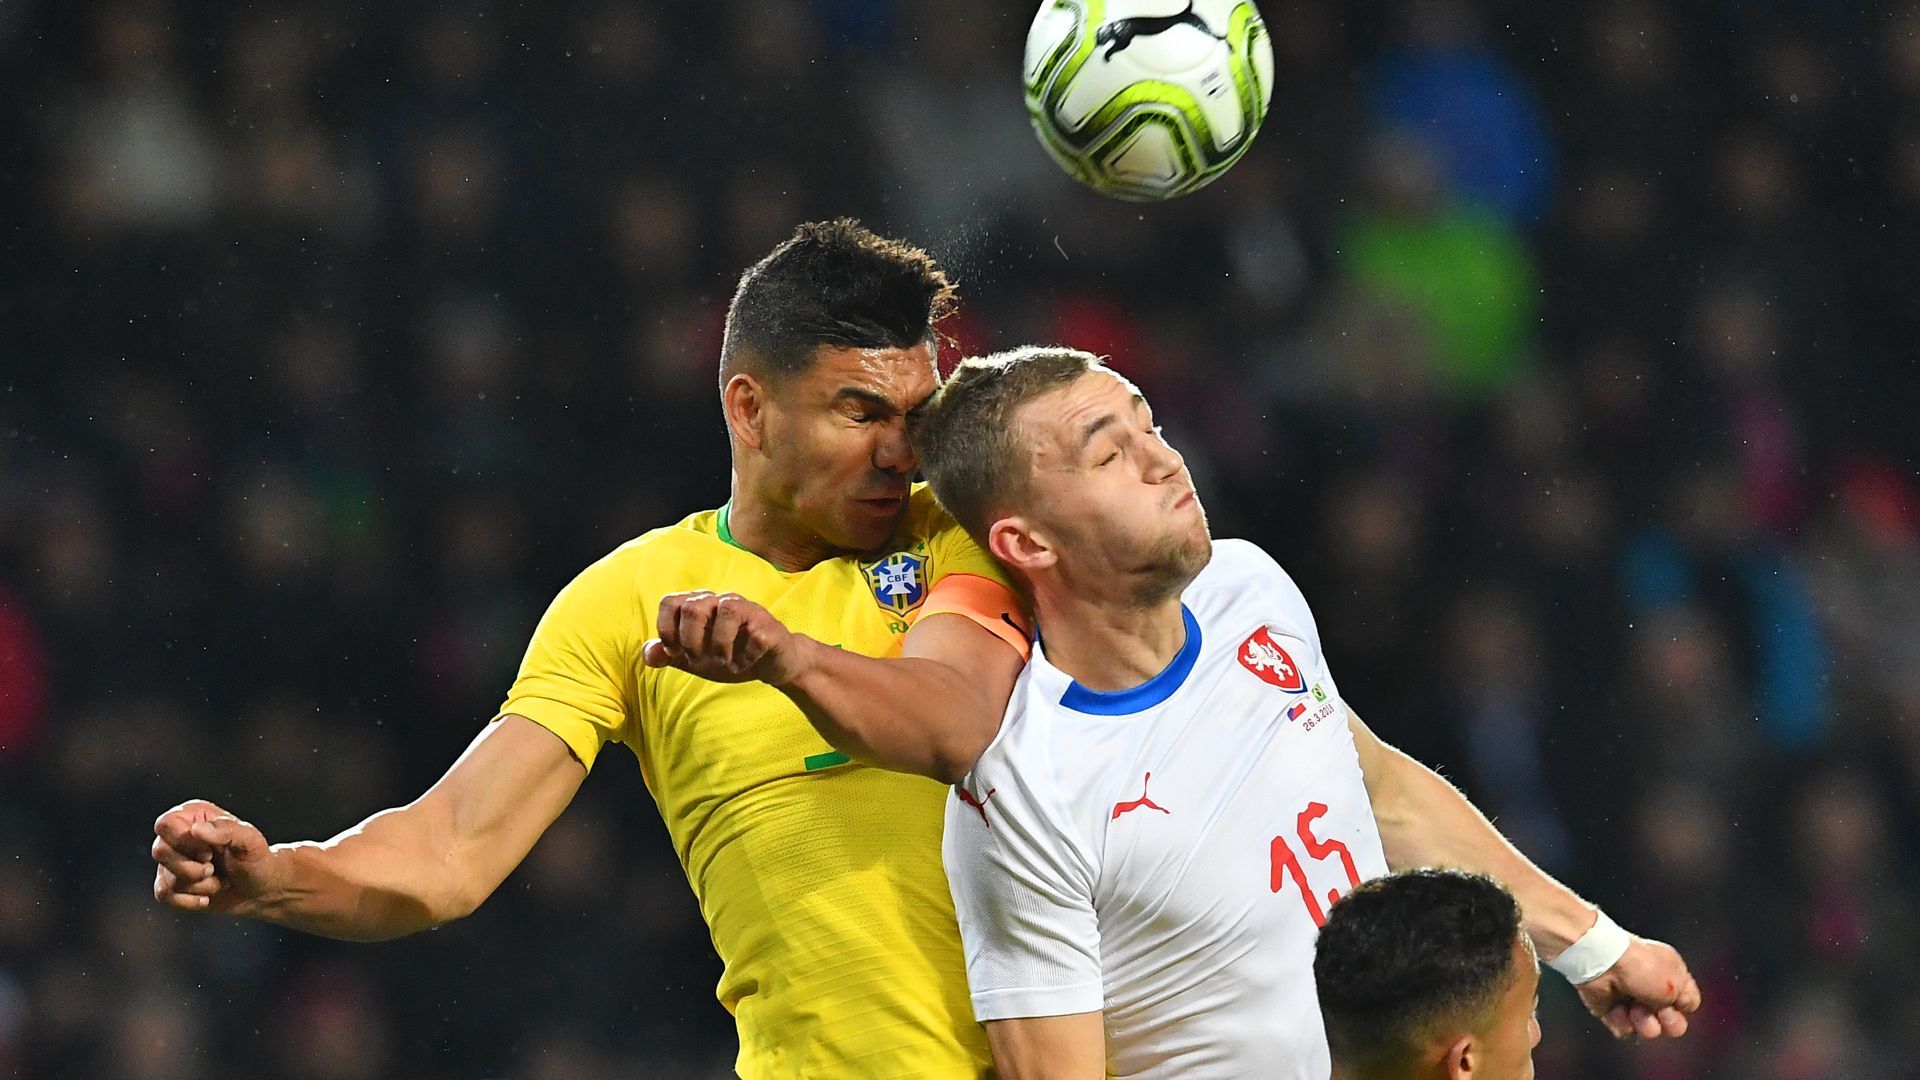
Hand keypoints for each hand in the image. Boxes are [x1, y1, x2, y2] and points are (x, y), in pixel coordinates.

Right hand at [151, 800, 275, 915]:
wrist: (261, 889)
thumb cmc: (257, 858)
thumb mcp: (250, 840)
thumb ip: (226, 830)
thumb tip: (196, 829)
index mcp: (195, 816)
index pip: (166, 824)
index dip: (184, 842)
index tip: (209, 852)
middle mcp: (179, 836)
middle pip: (160, 851)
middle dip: (191, 868)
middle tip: (214, 868)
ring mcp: (173, 861)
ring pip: (165, 877)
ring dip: (198, 886)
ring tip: (220, 881)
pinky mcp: (172, 884)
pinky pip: (163, 895)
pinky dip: (188, 901)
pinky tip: (207, 898)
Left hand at [643, 591, 808, 685]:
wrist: (771, 665)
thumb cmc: (731, 656)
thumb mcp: (694, 659)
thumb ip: (669, 655)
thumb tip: (647, 654)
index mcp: (700, 605)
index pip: (670, 602)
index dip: (666, 630)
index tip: (675, 654)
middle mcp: (722, 601)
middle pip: (693, 608)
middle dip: (691, 643)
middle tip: (701, 661)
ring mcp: (748, 610)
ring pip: (726, 611)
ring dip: (719, 646)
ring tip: (724, 662)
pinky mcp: (769, 626)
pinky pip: (754, 637)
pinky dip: (744, 658)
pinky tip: (744, 664)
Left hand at [1574, 935, 1701, 1039]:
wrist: (1602, 962)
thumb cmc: (1640, 965)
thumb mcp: (1676, 981)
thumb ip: (1687, 1000)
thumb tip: (1683, 1007)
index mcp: (1671, 976)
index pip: (1688, 1003)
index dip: (1684, 1008)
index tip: (1676, 1003)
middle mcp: (1652, 989)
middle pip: (1672, 1023)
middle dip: (1668, 1022)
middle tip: (1658, 1011)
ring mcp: (1632, 1001)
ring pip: (1649, 1030)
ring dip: (1643, 1023)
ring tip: (1634, 1008)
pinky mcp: (1612, 1011)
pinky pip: (1625, 1030)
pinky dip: (1621, 1021)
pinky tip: (1617, 1008)